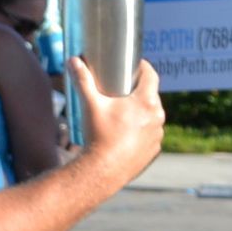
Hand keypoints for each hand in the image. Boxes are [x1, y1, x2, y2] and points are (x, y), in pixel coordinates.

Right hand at [69, 58, 165, 182]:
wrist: (103, 170)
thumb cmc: (99, 135)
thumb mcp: (91, 104)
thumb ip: (83, 80)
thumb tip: (73, 60)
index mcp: (147, 102)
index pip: (151, 76)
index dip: (144, 68)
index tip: (135, 65)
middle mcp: (158, 116)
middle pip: (151, 96)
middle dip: (139, 91)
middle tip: (123, 89)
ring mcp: (158, 134)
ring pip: (152, 116)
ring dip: (142, 112)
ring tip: (125, 112)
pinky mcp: (154, 150)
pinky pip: (150, 135)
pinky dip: (142, 131)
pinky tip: (129, 133)